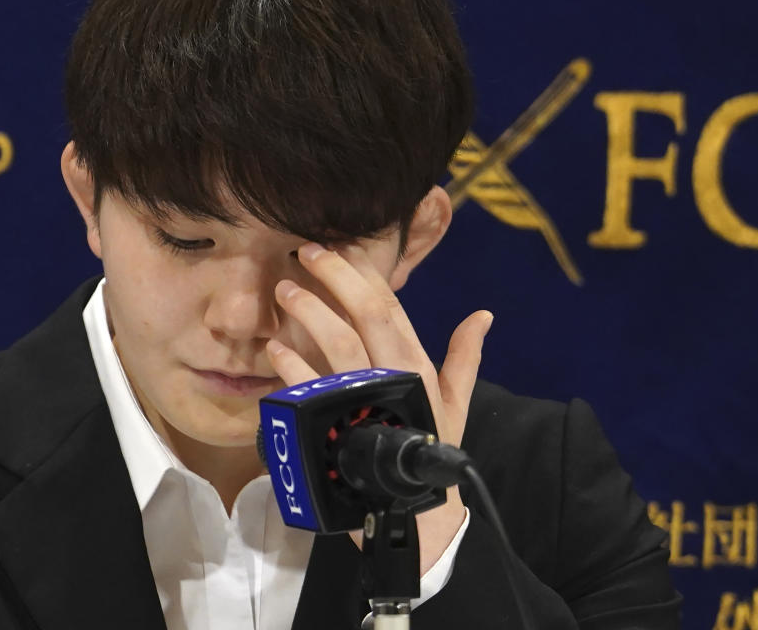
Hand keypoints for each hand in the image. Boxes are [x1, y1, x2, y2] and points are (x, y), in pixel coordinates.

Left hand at [264, 241, 492, 573]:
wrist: (411, 510)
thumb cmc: (430, 446)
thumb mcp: (455, 402)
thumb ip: (465, 356)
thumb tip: (483, 315)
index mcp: (419, 366)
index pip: (391, 306)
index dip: (363, 274)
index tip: (340, 248)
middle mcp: (395, 377)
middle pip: (365, 314)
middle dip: (335, 277)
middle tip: (306, 252)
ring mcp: (366, 401)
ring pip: (338, 344)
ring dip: (309, 313)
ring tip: (284, 290)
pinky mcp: (337, 425)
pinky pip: (309, 389)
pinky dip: (290, 366)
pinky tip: (274, 349)